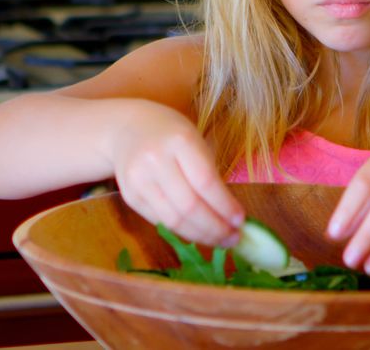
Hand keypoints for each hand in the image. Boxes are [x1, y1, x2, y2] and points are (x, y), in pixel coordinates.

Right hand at [110, 101, 243, 246]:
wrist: (128, 129)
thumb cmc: (172, 135)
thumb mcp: (196, 142)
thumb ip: (210, 174)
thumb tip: (231, 215)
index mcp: (179, 140)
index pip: (205, 182)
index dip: (225, 205)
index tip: (241, 221)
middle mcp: (155, 160)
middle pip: (189, 206)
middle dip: (215, 227)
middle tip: (234, 238)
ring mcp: (138, 180)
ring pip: (173, 220)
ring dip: (200, 235)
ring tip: (220, 240)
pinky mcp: (130, 197)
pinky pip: (160, 221)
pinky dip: (182, 231)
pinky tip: (198, 233)